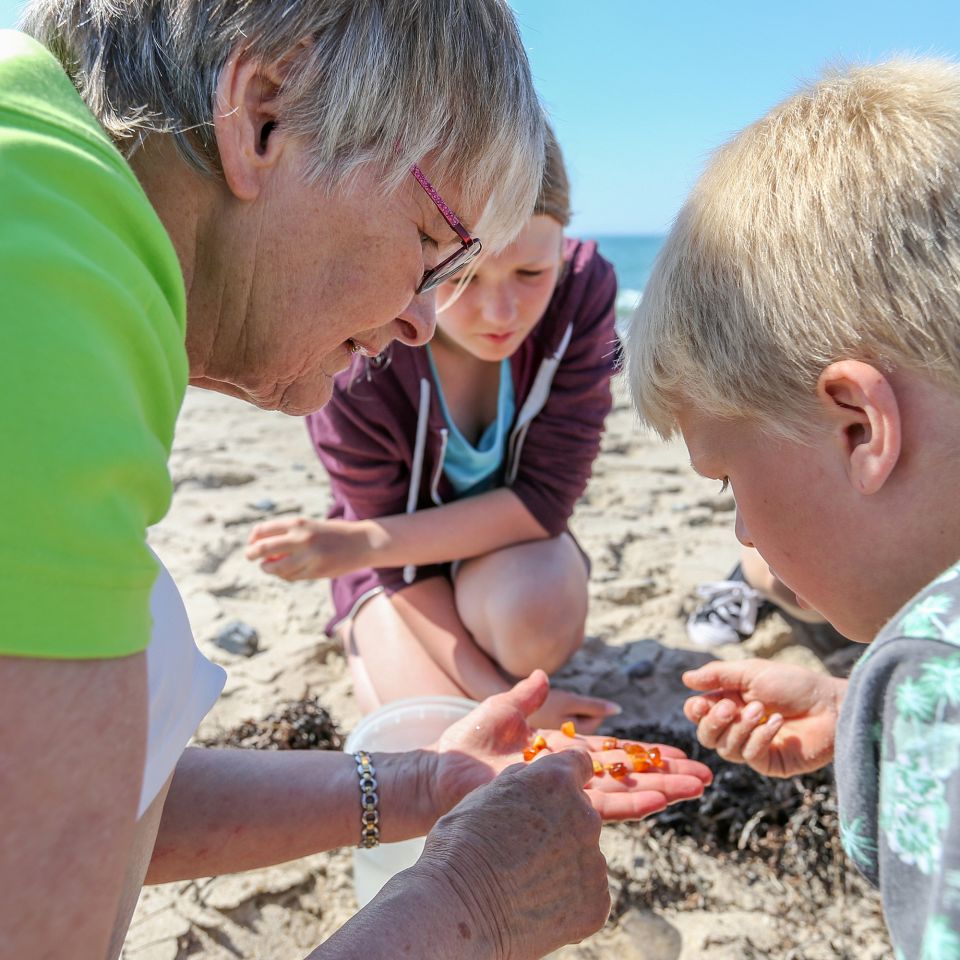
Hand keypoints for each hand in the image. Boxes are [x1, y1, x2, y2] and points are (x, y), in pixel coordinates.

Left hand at [245, 516, 375, 579]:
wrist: (362, 543)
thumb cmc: (333, 533)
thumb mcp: (310, 527)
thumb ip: (288, 535)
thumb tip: (262, 550)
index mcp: (299, 523)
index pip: (264, 530)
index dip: (253, 538)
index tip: (252, 542)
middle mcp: (302, 538)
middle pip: (264, 548)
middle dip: (252, 554)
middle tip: (249, 557)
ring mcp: (309, 557)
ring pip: (276, 567)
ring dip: (268, 568)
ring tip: (268, 567)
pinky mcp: (316, 572)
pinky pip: (291, 577)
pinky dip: (284, 575)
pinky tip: (285, 572)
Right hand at [413, 751, 609, 959]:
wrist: (457, 911)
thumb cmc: (460, 847)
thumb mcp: (481, 795)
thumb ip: (518, 781)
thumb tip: (531, 776)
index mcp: (556, 781)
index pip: (579, 763)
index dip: (564, 777)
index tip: (553, 792)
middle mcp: (585, 816)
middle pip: (581, 813)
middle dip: (560, 824)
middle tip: (524, 848)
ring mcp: (594, 862)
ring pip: (583, 855)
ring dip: (563, 863)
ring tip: (523, 882)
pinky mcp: (597, 903)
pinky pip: (587, 894)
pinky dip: (568, 900)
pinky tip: (534, 906)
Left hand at [430, 670, 711, 821]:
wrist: (442, 772)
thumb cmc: (465, 742)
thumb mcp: (501, 709)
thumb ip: (526, 697)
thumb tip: (542, 675)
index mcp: (562, 753)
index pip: (614, 752)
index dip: (646, 753)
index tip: (679, 753)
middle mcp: (571, 777)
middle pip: (629, 774)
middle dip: (667, 775)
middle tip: (705, 777)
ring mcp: (566, 794)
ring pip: (625, 791)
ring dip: (662, 789)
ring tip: (696, 788)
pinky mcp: (558, 808)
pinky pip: (602, 807)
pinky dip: (632, 803)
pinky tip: (660, 800)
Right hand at [683, 659, 847, 776]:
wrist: (832, 704)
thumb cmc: (795, 684)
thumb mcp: (752, 672)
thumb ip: (718, 675)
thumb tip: (685, 679)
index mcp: (730, 703)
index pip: (698, 713)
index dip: (695, 711)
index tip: (702, 702)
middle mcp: (738, 727)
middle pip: (706, 736)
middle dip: (714, 722)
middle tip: (731, 706)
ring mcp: (753, 747)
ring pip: (725, 749)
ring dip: (741, 727)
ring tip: (761, 709)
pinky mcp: (771, 763)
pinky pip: (750, 757)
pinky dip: (759, 738)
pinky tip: (777, 723)